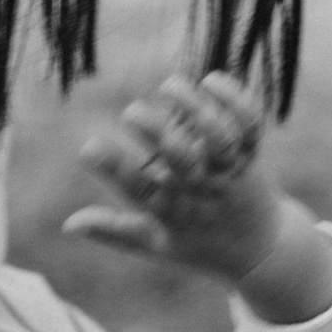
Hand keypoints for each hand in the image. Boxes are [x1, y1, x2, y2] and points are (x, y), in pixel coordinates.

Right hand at [64, 71, 284, 284]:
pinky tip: (212, 79)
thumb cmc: (200, 245)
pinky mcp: (252, 155)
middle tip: (131, 112)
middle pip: (182, 160)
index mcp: (176, 214)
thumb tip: (69, 224)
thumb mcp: (156, 246)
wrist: (262, 252)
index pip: (141, 192)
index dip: (115, 170)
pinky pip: (250, 126)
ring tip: (170, 85)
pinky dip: (236, 101)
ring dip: (196, 109)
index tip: (87, 148)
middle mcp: (204, 191)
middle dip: (157, 134)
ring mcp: (231, 172)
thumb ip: (114, 232)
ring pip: (219, 139)